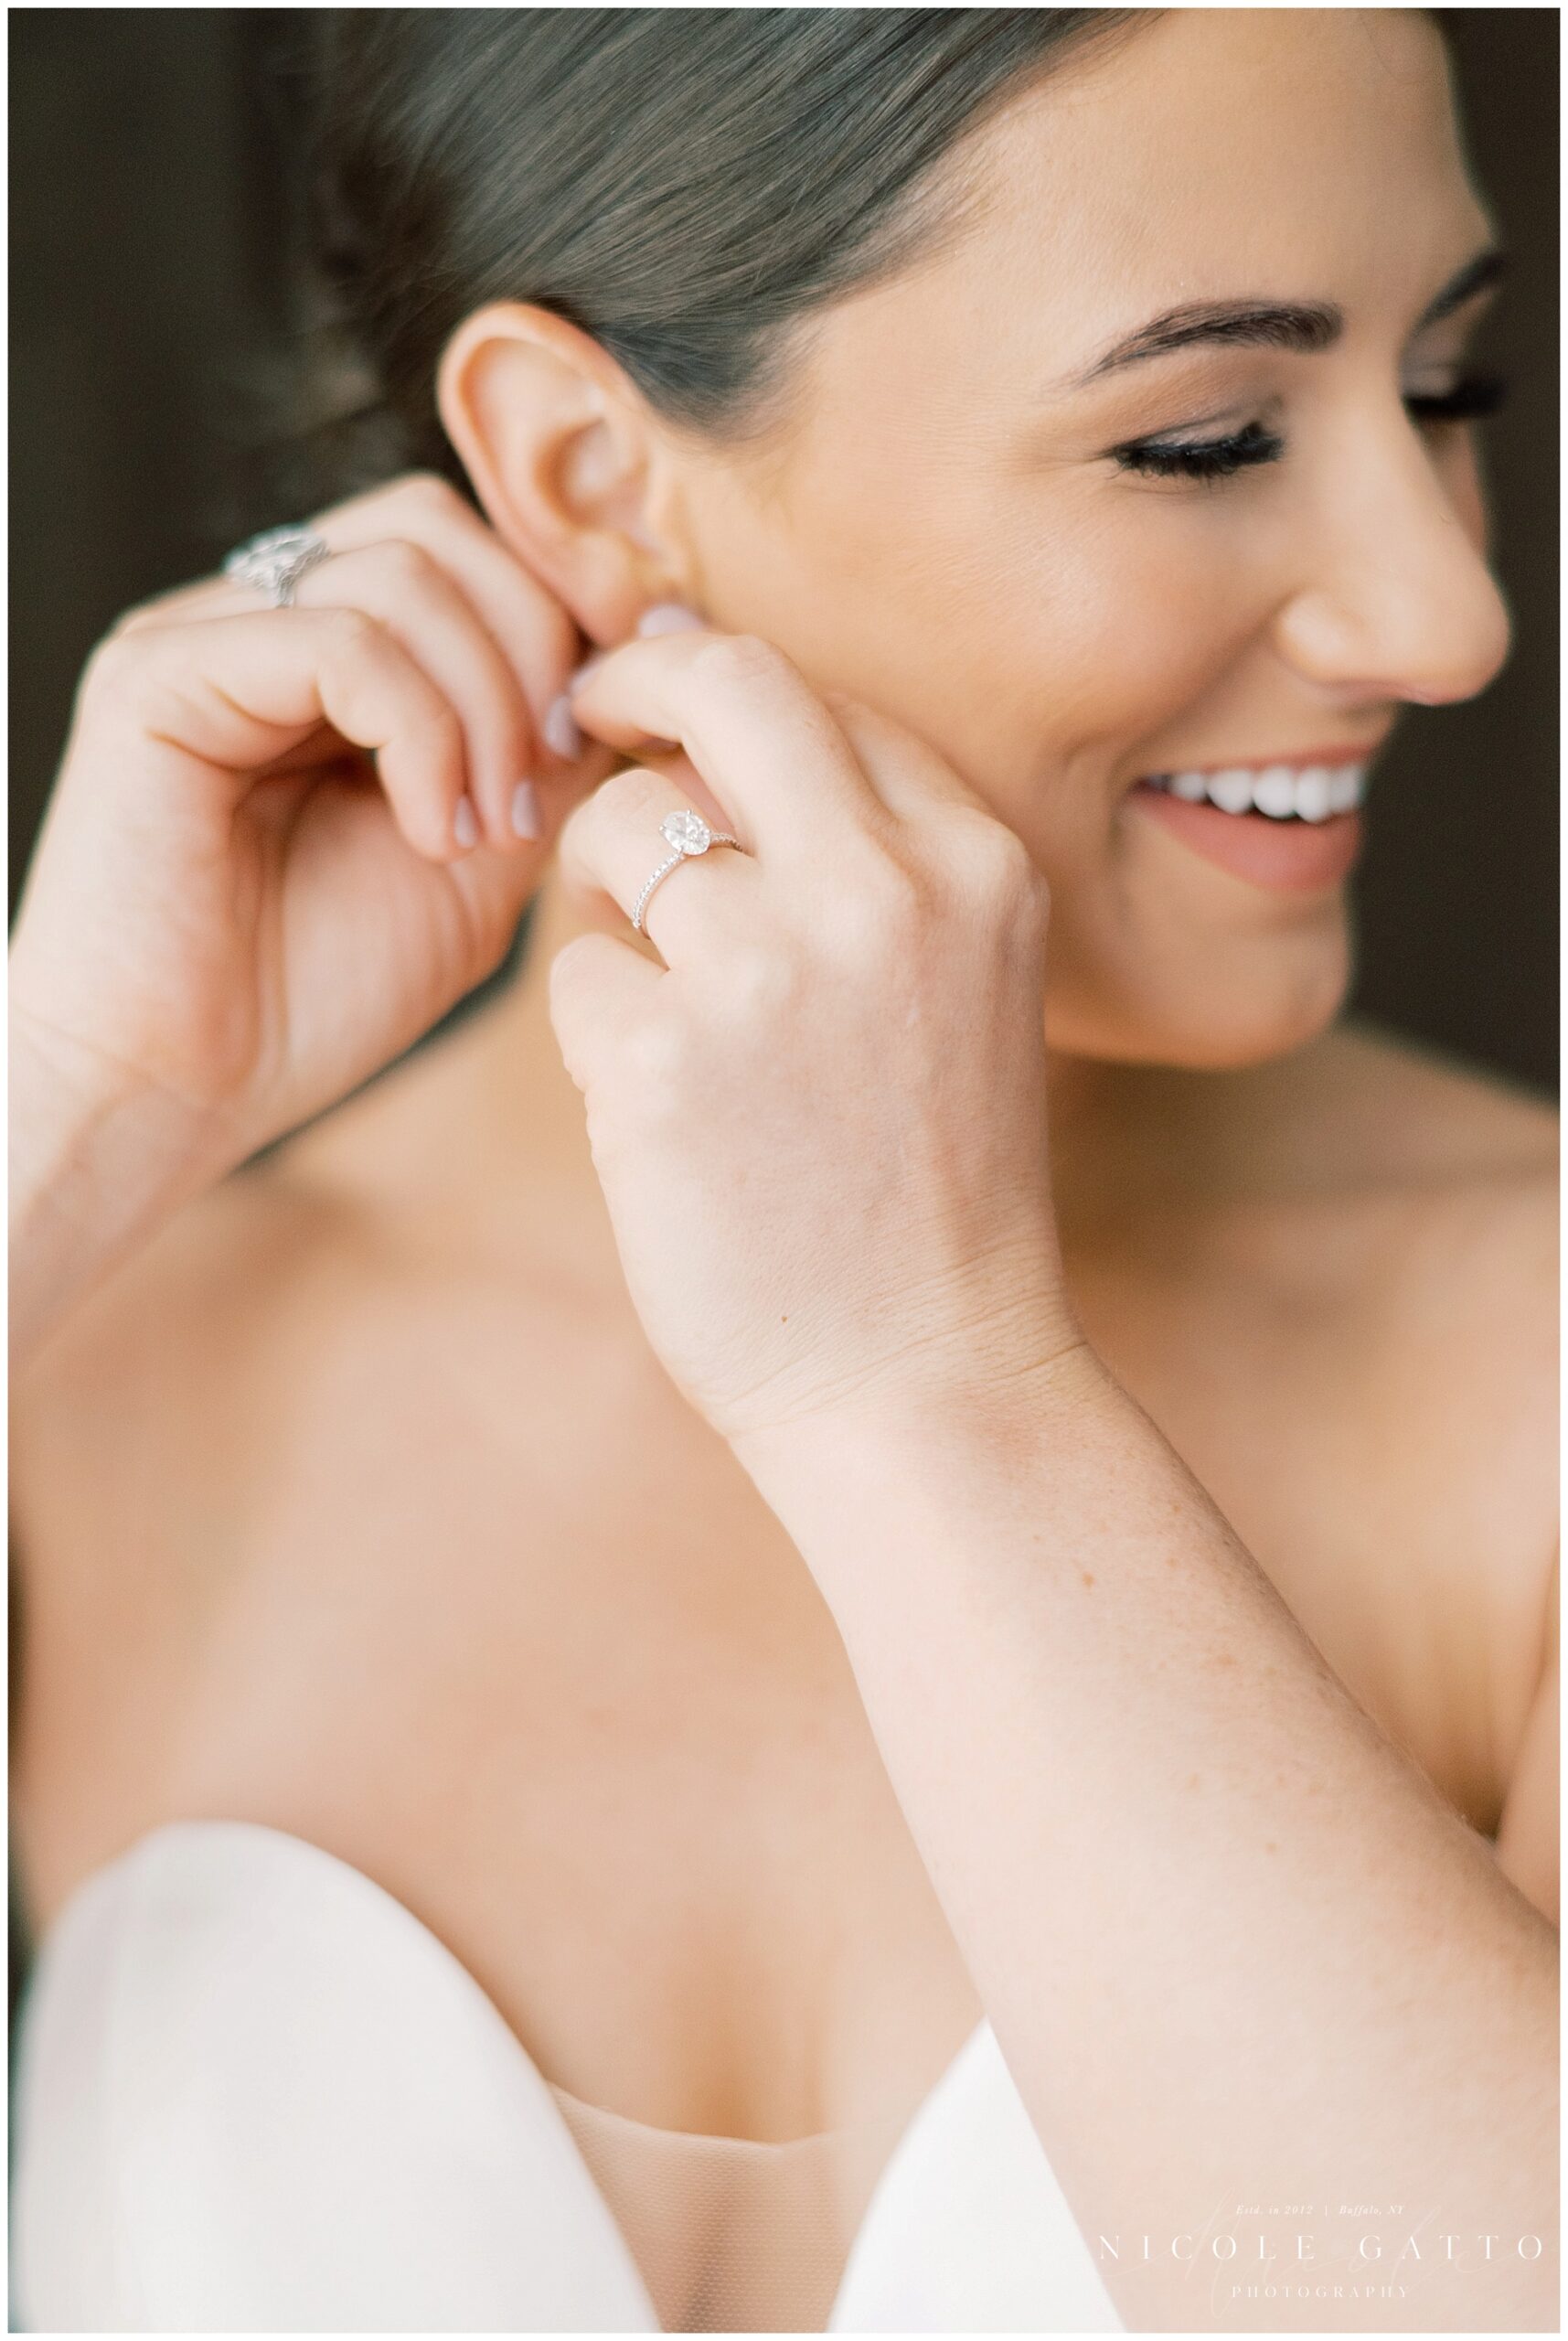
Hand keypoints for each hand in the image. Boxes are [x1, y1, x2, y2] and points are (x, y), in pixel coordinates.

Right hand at [10, 472, 614, 1193]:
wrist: (177, 1093)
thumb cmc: (315, 995)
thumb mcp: (483, 854)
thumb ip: (550, 743)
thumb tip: (661, 640)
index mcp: (328, 650)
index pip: (472, 550)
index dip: (567, 617)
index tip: (618, 727)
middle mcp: (260, 619)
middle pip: (443, 531)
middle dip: (535, 650)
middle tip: (541, 790)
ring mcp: (204, 635)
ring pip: (404, 571)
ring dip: (486, 707)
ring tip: (482, 831)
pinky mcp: (158, 674)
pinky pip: (339, 638)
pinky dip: (419, 732)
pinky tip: (428, 833)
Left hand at [547, 628, 1084, 1450]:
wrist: (924, 1377)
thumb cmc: (928, 1185)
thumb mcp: (961, 985)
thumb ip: (869, 854)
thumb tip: (709, 700)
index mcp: (976, 864)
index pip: (821, 695)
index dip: (715, 684)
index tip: (658, 705)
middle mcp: (884, 891)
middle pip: (724, 685)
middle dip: (628, 683)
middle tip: (574, 709)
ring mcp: (771, 972)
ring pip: (616, 830)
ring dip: (602, 890)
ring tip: (652, 984)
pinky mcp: (664, 1063)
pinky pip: (573, 977)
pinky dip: (595, 1029)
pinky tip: (661, 1108)